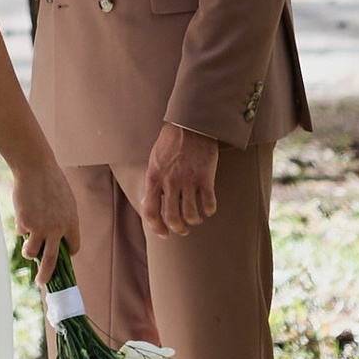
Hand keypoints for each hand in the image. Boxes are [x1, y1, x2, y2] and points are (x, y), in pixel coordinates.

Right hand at [9, 153, 81, 272]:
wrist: (35, 168)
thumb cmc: (51, 182)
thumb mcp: (65, 201)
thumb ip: (63, 220)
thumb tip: (57, 239)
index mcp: (71, 223)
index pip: (74, 247)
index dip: (67, 253)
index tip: (62, 255)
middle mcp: (57, 229)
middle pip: (53, 261)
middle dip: (46, 275)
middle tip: (42, 283)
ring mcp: (40, 227)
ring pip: (32, 252)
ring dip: (28, 252)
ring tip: (27, 248)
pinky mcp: (25, 223)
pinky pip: (21, 232)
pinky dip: (21, 225)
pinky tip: (23, 210)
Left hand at [142, 121, 219, 236]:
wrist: (190, 124)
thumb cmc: (170, 142)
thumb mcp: (154, 161)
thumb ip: (153, 181)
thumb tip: (149, 202)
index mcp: (154, 177)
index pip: (150, 211)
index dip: (156, 227)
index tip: (164, 234)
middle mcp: (170, 181)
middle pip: (172, 219)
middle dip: (178, 229)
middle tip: (183, 229)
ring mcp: (188, 180)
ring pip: (191, 215)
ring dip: (194, 221)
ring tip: (195, 218)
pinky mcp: (206, 178)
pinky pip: (209, 205)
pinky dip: (209, 210)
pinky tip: (208, 207)